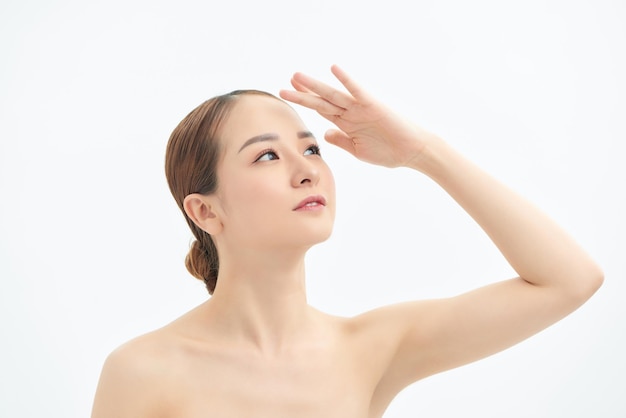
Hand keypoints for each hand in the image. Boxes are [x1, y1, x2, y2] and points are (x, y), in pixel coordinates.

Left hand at [279, 65, 436, 168]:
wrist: (414, 151)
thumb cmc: (389, 152)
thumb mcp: (358, 150)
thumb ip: (341, 141)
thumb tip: (325, 133)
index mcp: (347, 124)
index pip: (321, 110)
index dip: (305, 101)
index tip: (288, 92)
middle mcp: (351, 113)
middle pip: (322, 101)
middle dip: (303, 92)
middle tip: (287, 82)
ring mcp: (360, 108)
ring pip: (332, 95)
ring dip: (314, 86)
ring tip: (296, 77)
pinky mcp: (373, 105)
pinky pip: (357, 90)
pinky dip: (346, 80)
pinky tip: (334, 68)